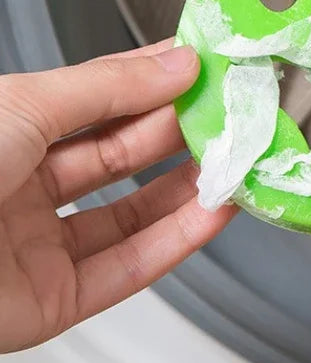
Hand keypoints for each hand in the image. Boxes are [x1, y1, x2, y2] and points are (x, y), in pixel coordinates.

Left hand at [0, 40, 235, 351]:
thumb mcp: (25, 106)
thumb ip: (111, 87)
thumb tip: (177, 62)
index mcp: (6, 131)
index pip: (99, 100)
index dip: (154, 80)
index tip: (205, 66)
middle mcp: (21, 186)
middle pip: (121, 155)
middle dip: (180, 129)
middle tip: (231, 110)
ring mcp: (36, 246)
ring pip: (130, 213)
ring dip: (189, 187)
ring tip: (235, 160)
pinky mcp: (51, 301)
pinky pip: (126, 267)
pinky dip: (178, 240)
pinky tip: (214, 212)